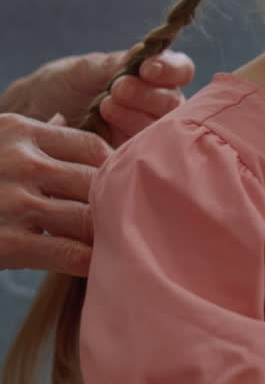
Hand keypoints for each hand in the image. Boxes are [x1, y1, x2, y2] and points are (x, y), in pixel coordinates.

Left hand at [0, 49, 194, 145]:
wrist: (33, 116)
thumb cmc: (61, 86)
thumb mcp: (85, 70)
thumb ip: (116, 63)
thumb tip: (147, 51)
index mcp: (153, 77)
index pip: (180, 71)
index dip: (171, 70)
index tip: (147, 69)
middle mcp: (156, 105)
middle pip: (174, 102)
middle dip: (148, 94)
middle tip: (116, 90)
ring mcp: (146, 132)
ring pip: (161, 128)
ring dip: (135, 116)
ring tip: (104, 107)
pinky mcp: (133, 158)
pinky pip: (143, 155)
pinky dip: (127, 144)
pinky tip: (104, 134)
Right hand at [0, 112, 110, 274]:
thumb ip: (30, 134)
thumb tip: (66, 118)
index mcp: (18, 131)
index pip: (91, 146)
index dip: (113, 168)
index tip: (122, 185)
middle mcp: (19, 161)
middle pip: (96, 180)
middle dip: (116, 201)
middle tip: (132, 216)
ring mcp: (11, 201)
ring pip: (88, 215)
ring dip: (106, 231)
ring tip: (120, 241)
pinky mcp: (4, 241)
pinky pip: (67, 251)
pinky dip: (88, 260)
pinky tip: (97, 266)